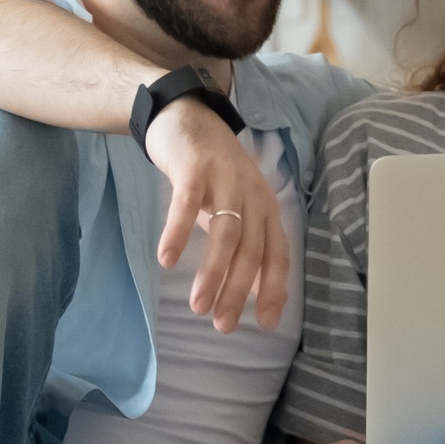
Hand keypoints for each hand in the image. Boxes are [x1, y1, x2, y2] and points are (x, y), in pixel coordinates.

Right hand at [140, 97, 287, 332]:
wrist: (186, 117)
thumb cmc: (212, 173)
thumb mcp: (234, 210)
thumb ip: (246, 246)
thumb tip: (259, 294)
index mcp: (266, 208)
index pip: (277, 254)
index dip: (274, 289)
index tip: (265, 324)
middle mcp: (253, 194)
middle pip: (251, 249)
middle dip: (238, 291)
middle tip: (222, 325)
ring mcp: (226, 178)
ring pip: (226, 232)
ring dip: (213, 272)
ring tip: (198, 305)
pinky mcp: (196, 167)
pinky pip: (188, 204)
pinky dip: (178, 233)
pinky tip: (167, 260)